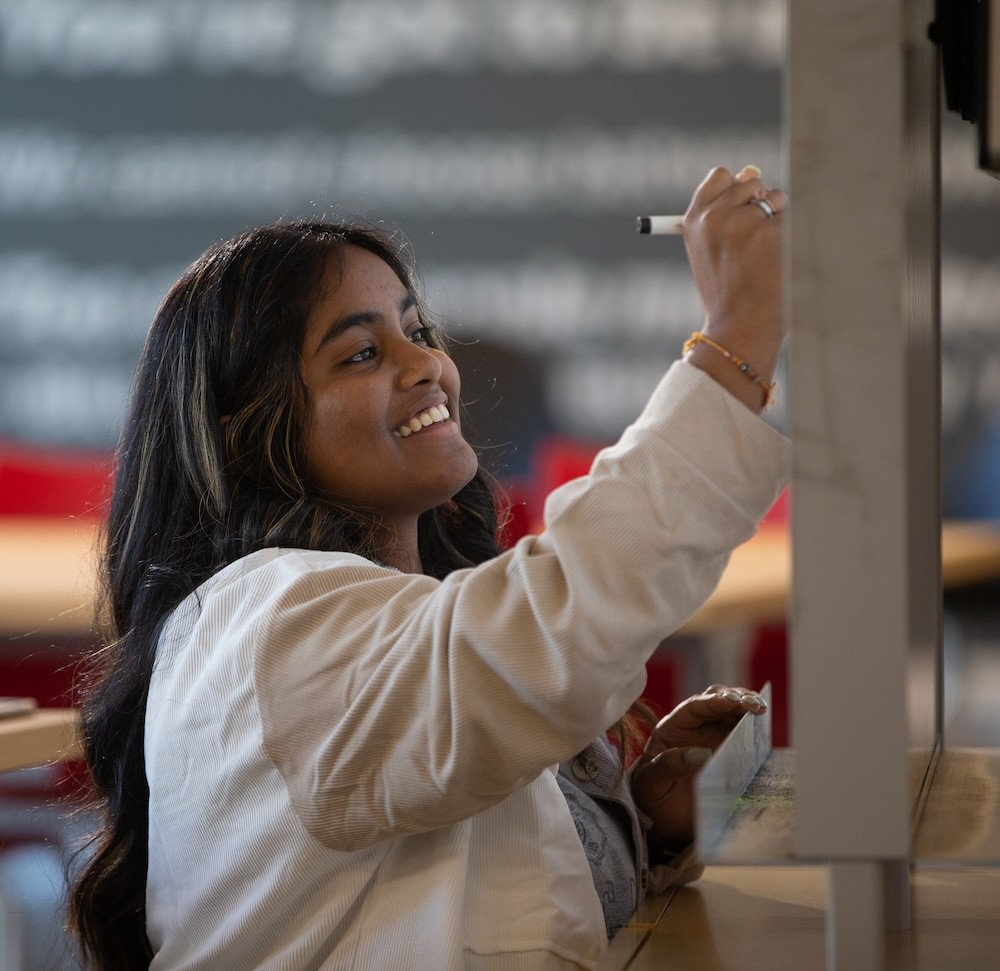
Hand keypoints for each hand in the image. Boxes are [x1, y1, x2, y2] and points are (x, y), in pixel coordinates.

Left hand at [630, 684, 766, 856]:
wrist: (664, 819)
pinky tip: (763, 724)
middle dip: (734, 697)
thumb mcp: (651, 782)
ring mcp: (712, 737)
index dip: (714, 701)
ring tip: (761, 708)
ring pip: (730, 711)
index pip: (693, 707)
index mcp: (672, 729)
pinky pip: (741, 731)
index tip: (733, 701)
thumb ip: (668, 765)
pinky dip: (752, 725)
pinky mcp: (727, 750)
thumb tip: (700, 753)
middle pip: (715, 701)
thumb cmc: (652, 797)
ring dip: (746, 705)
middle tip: (753, 703)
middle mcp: (693, 727)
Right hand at [680, 166, 787, 409]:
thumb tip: (752, 170)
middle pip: (749, 180)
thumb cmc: (729, 292)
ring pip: (774, 196)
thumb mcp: (711, 251)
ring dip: (776, 216)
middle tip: (753, 242)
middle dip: (758, 201)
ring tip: (765, 255)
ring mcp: (744, 223)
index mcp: (695, 221)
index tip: (741, 206)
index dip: (735, 188)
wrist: (741, 327)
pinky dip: (790, 233)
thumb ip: (724, 212)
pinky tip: (778, 259)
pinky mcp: (773, 232)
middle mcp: (716, 216)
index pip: (720, 176)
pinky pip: (791, 215)